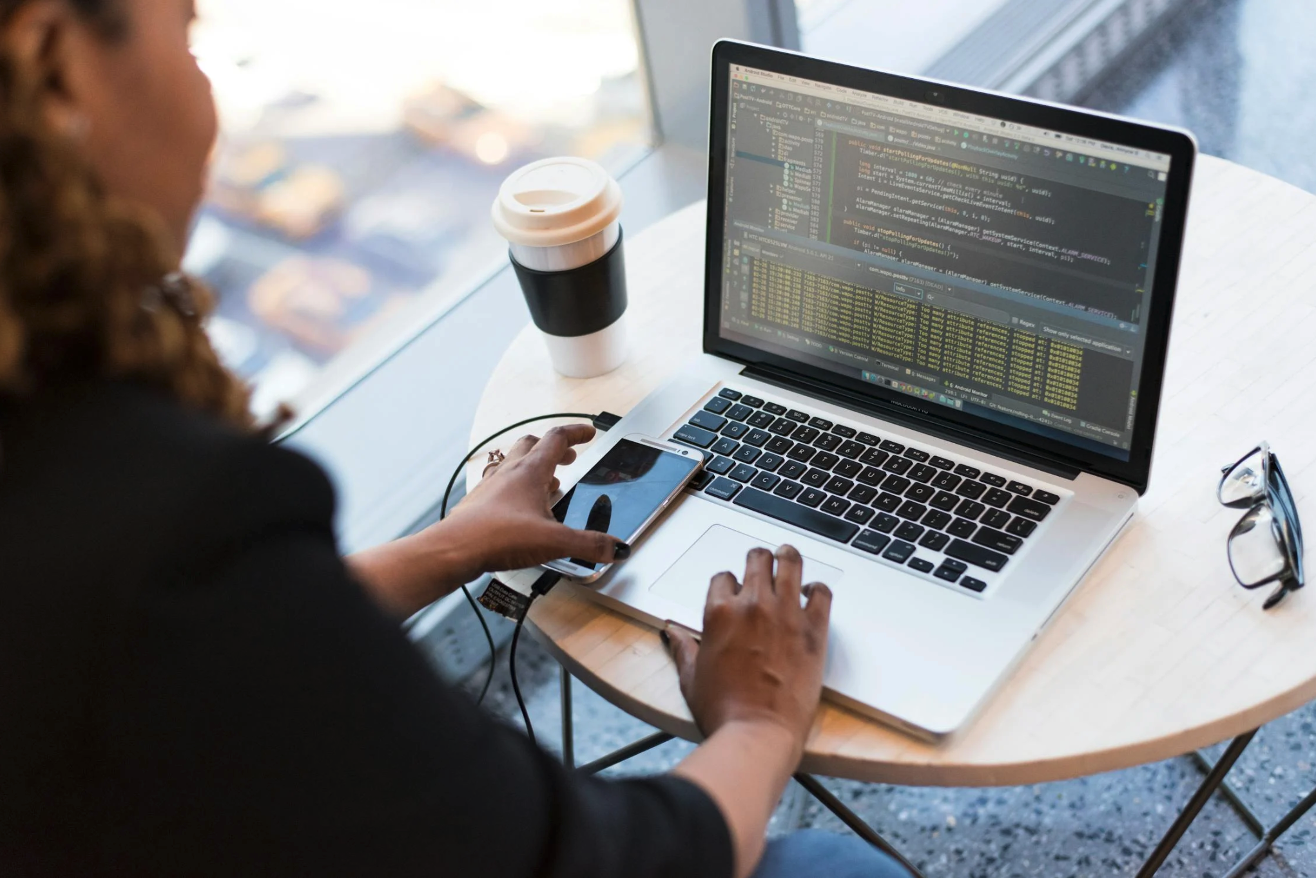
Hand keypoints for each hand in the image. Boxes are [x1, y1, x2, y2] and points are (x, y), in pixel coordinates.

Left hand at [440, 423, 625, 575]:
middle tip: (568, 457)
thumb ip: (589, 545)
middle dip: (554, 448)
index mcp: (530, 471)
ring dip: (534, 466)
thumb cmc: (498, 536)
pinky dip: (515, 487)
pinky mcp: (480, 503)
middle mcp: (509, 472)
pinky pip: (500, 484)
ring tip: (548, 482)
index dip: (576, 432)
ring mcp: (491, 486)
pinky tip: (521, 507)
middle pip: (532, 444)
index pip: (557, 438)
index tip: (588, 432)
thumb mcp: (554, 541)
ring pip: (514, 462)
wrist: (455, 549)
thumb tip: (616, 548)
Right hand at [665, 545, 831, 757]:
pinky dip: (818, 589)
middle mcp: (753, 605)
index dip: (729, 584)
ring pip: (790, 563)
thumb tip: (671, 632)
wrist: (758, 732)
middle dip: (758, 560)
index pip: (723, 577)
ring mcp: (786, 614)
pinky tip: (813, 593)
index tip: (734, 593)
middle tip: (762, 564)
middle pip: (757, 559)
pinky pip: (822, 593)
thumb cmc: (724, 710)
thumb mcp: (691, 676)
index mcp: (719, 612)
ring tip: (788, 557)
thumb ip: (682, 648)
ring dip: (788, 558)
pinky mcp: (814, 630)